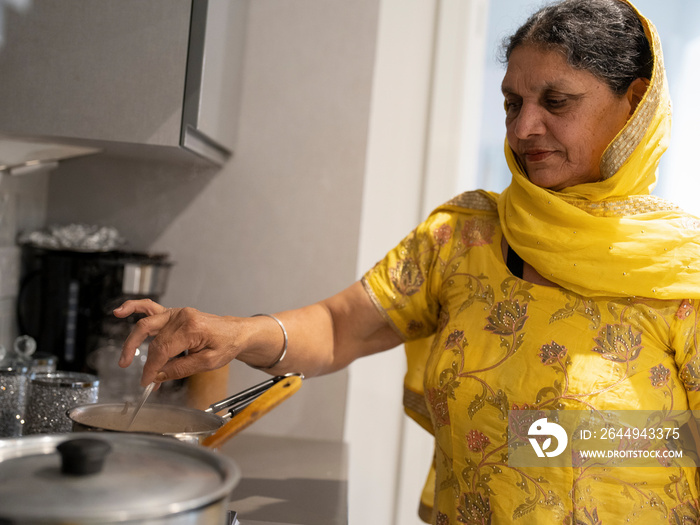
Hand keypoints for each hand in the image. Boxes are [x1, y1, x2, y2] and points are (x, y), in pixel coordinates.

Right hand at [114, 299, 241, 385]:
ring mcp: (176, 313)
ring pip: (146, 324)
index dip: (152, 368)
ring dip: (133, 341)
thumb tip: (158, 376)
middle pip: (154, 341)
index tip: (147, 382)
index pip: (163, 351)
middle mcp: (181, 317)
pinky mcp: (174, 313)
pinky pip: (150, 307)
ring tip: (125, 359)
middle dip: (144, 361)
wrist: (236, 332)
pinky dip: (134, 307)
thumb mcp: (208, 363)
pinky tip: (119, 311)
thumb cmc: (227, 345)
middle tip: (140, 378)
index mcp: (191, 328)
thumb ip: (181, 369)